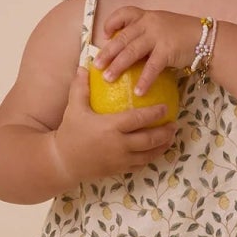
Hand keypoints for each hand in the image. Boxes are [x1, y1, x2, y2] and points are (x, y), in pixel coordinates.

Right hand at [52, 65, 176, 185]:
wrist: (62, 162)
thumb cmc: (69, 133)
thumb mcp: (74, 108)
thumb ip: (81, 88)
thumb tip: (84, 67)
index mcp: (110, 127)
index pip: (138, 119)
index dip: (154, 113)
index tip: (166, 107)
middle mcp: (119, 145)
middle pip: (149, 139)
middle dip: (165, 132)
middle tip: (174, 123)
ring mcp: (120, 160)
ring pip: (148, 154)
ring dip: (162, 146)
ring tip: (170, 137)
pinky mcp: (119, 170)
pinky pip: (140, 164)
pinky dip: (150, 157)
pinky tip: (155, 151)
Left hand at [91, 7, 204, 96]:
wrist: (207, 38)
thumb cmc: (184, 35)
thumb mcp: (162, 27)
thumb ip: (146, 35)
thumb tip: (127, 52)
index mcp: (147, 16)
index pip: (125, 13)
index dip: (112, 23)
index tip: (105, 35)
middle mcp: (150, 23)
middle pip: (123, 37)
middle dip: (108, 52)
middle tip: (96, 66)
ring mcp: (158, 36)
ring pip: (132, 51)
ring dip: (119, 66)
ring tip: (109, 78)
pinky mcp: (168, 50)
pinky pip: (152, 67)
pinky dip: (144, 80)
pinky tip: (138, 91)